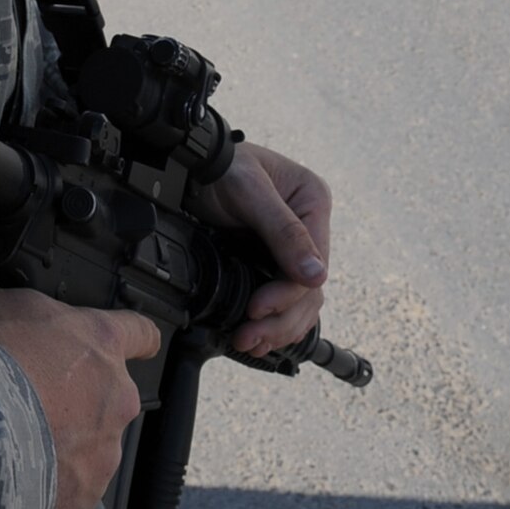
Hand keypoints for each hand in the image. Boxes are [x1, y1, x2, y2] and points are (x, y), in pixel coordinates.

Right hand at [0, 268, 160, 508]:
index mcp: (98, 340)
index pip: (140, 332)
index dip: (136, 338)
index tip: (137, 344)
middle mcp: (114, 395)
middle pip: (108, 395)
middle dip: (75, 398)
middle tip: (30, 397)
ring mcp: (104, 451)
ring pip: (90, 446)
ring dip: (61, 444)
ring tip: (14, 442)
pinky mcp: (84, 496)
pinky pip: (70, 489)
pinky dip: (47, 486)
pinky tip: (13, 476)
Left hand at [193, 143, 331, 356]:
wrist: (194, 165)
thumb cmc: (223, 167)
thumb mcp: (251, 192)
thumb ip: (283, 231)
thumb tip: (316, 276)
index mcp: (314, 202)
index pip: (314, 263)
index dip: (287, 294)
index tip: (257, 309)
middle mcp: (310, 227)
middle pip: (309, 289)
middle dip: (280, 319)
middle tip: (249, 337)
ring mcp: (294, 246)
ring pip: (300, 301)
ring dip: (278, 328)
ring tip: (248, 342)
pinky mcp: (275, 260)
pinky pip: (285, 299)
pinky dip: (273, 321)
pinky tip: (258, 338)